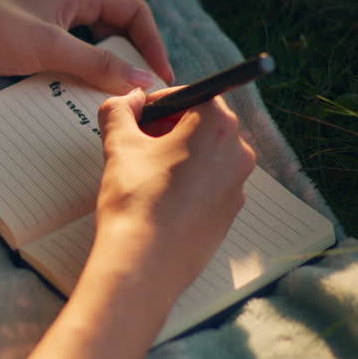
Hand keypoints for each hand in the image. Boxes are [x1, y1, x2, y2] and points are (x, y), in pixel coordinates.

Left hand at [0, 0, 172, 97]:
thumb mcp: (50, 46)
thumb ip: (98, 65)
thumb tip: (143, 82)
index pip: (133, 12)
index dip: (152, 43)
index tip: (161, 77)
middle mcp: (66, 9)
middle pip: (114, 38)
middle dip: (127, 66)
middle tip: (139, 100)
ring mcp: (45, 34)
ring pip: (88, 59)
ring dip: (98, 81)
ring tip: (110, 109)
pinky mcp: (27, 57)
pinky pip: (63, 73)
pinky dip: (73, 89)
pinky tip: (75, 109)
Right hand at [90, 89, 255, 301]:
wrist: (145, 263)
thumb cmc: (136, 202)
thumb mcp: (119, 146)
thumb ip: (119, 111)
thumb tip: (128, 100)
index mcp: (216, 126)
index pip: (191, 95)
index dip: (159, 103)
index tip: (138, 115)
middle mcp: (238, 152)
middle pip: (202, 124)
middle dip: (169, 127)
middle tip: (137, 142)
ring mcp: (238, 185)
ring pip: (206, 154)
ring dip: (178, 154)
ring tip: (144, 173)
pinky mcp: (230, 212)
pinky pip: (210, 183)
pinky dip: (187, 181)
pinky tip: (159, 197)